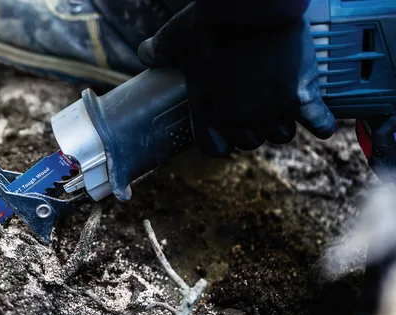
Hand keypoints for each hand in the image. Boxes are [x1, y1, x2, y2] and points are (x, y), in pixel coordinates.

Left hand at [137, 3, 335, 156]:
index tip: (224, 134)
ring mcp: (274, 109)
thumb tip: (145, 52)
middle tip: (252, 110)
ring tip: (280, 107)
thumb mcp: (176, 37)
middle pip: (250, 141)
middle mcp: (241, 118)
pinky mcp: (303, 95)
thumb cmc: (210, 23)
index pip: (214, 148)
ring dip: (280, 124)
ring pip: (281, 134)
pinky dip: (321, 123)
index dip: (220, 142)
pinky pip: (320, 124)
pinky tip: (318, 120)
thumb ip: (159, 50)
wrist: (252, 6)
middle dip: (250, 129)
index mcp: (208, 111)